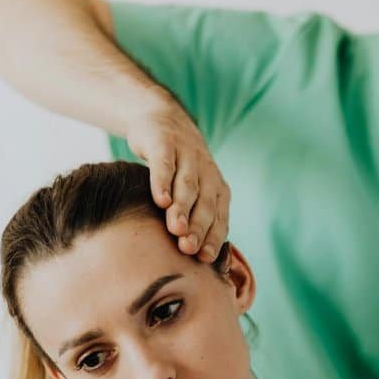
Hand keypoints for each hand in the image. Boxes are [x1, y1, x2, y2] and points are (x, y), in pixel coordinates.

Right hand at [124, 92, 230, 262]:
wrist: (161, 119)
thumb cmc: (176, 168)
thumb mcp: (189, 191)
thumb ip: (193, 218)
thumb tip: (192, 259)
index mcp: (216, 187)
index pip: (219, 217)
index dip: (213, 237)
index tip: (205, 260)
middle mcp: (206, 171)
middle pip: (205, 204)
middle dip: (198, 227)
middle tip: (189, 249)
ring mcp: (186, 155)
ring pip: (187, 185)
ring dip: (183, 208)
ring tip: (176, 229)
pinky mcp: (164, 143)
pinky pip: (165, 164)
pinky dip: (163, 182)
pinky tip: (160, 199)